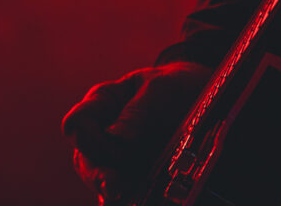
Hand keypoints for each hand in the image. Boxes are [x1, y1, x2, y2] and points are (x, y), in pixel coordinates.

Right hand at [62, 61, 210, 203]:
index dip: (81, 130)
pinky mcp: (137, 181)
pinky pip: (127, 195)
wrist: (200, 99)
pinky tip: (138, 201)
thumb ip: (138, 112)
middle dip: (98, 173)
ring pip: (104, 182)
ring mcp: (119, 162)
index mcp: (103, 103)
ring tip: (125, 194)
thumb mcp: (160, 87)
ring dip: (113, 190)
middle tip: (114, 184)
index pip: (80, 119)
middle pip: (87, 159)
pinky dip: (131, 199)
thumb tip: (116, 141)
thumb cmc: (173, 86)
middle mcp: (105, 135)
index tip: (87, 135)